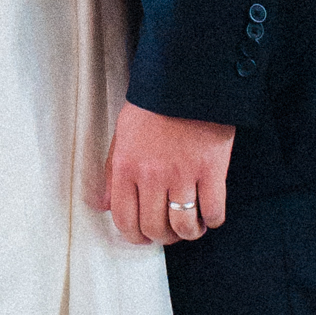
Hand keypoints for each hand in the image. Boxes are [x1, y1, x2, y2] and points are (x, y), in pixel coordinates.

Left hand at [95, 103, 235, 244]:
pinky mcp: (211, 170)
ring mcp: (183, 174)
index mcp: (126, 166)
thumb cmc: (155, 103)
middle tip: (169, 231)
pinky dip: (212, 219)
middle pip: (155, 229)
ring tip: (191, 225)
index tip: (144, 236)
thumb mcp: (123, 133)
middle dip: (162, 237)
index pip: (124, 220)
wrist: (187, 78)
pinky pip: (212, 212)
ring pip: (183, 227)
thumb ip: (111, 172)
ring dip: (188, 232)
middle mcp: (151, 175)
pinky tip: (209, 213)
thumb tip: (102, 204)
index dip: (135, 236)